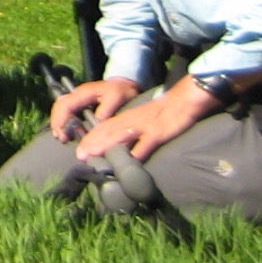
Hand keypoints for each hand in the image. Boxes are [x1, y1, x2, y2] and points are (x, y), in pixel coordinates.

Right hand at [48, 76, 137, 141]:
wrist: (123, 84)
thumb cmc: (119, 90)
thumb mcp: (116, 97)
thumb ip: (106, 108)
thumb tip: (96, 121)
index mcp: (84, 92)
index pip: (66, 104)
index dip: (61, 119)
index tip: (63, 134)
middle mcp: (77, 93)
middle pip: (59, 106)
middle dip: (57, 123)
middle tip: (61, 138)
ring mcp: (77, 97)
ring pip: (60, 108)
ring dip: (59, 122)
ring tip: (62, 137)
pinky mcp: (79, 102)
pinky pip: (66, 110)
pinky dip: (64, 121)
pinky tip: (66, 131)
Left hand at [76, 77, 215, 162]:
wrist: (182, 100)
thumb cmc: (162, 113)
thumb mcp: (141, 119)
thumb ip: (130, 131)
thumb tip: (119, 149)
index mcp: (127, 118)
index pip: (104, 127)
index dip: (91, 138)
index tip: (79, 150)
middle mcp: (131, 121)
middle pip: (108, 131)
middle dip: (92, 143)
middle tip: (79, 155)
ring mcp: (144, 126)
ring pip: (121, 136)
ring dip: (105, 146)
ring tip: (93, 155)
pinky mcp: (157, 132)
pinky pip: (146, 144)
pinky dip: (137, 152)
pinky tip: (128, 162)